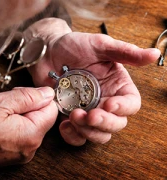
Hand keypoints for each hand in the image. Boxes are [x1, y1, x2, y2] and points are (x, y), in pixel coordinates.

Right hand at [0, 87, 57, 170]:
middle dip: (30, 105)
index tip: (29, 94)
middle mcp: (31, 146)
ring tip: (3, 112)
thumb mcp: (1, 104)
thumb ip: (29, 97)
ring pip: (34, 122)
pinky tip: (3, 120)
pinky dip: (18, 122)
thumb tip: (48, 93)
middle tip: (11, 102)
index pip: (52, 109)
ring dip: (22, 112)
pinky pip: (25, 131)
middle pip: (43, 116)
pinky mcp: (16, 152)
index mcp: (31, 134)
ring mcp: (24, 151)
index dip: (42, 98)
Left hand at [25, 18, 159, 145]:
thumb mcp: (100, 45)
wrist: (49, 51)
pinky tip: (65, 125)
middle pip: (116, 123)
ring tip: (74, 117)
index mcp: (116, 85)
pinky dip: (73, 135)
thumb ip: (126, 52)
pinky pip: (77, 135)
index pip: (131, 103)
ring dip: (88, 131)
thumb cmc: (75, 45)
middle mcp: (105, 100)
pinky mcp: (72, 117)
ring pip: (98, 133)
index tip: (109, 104)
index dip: (124, 108)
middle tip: (90, 115)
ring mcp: (88, 111)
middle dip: (104, 123)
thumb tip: (154, 54)